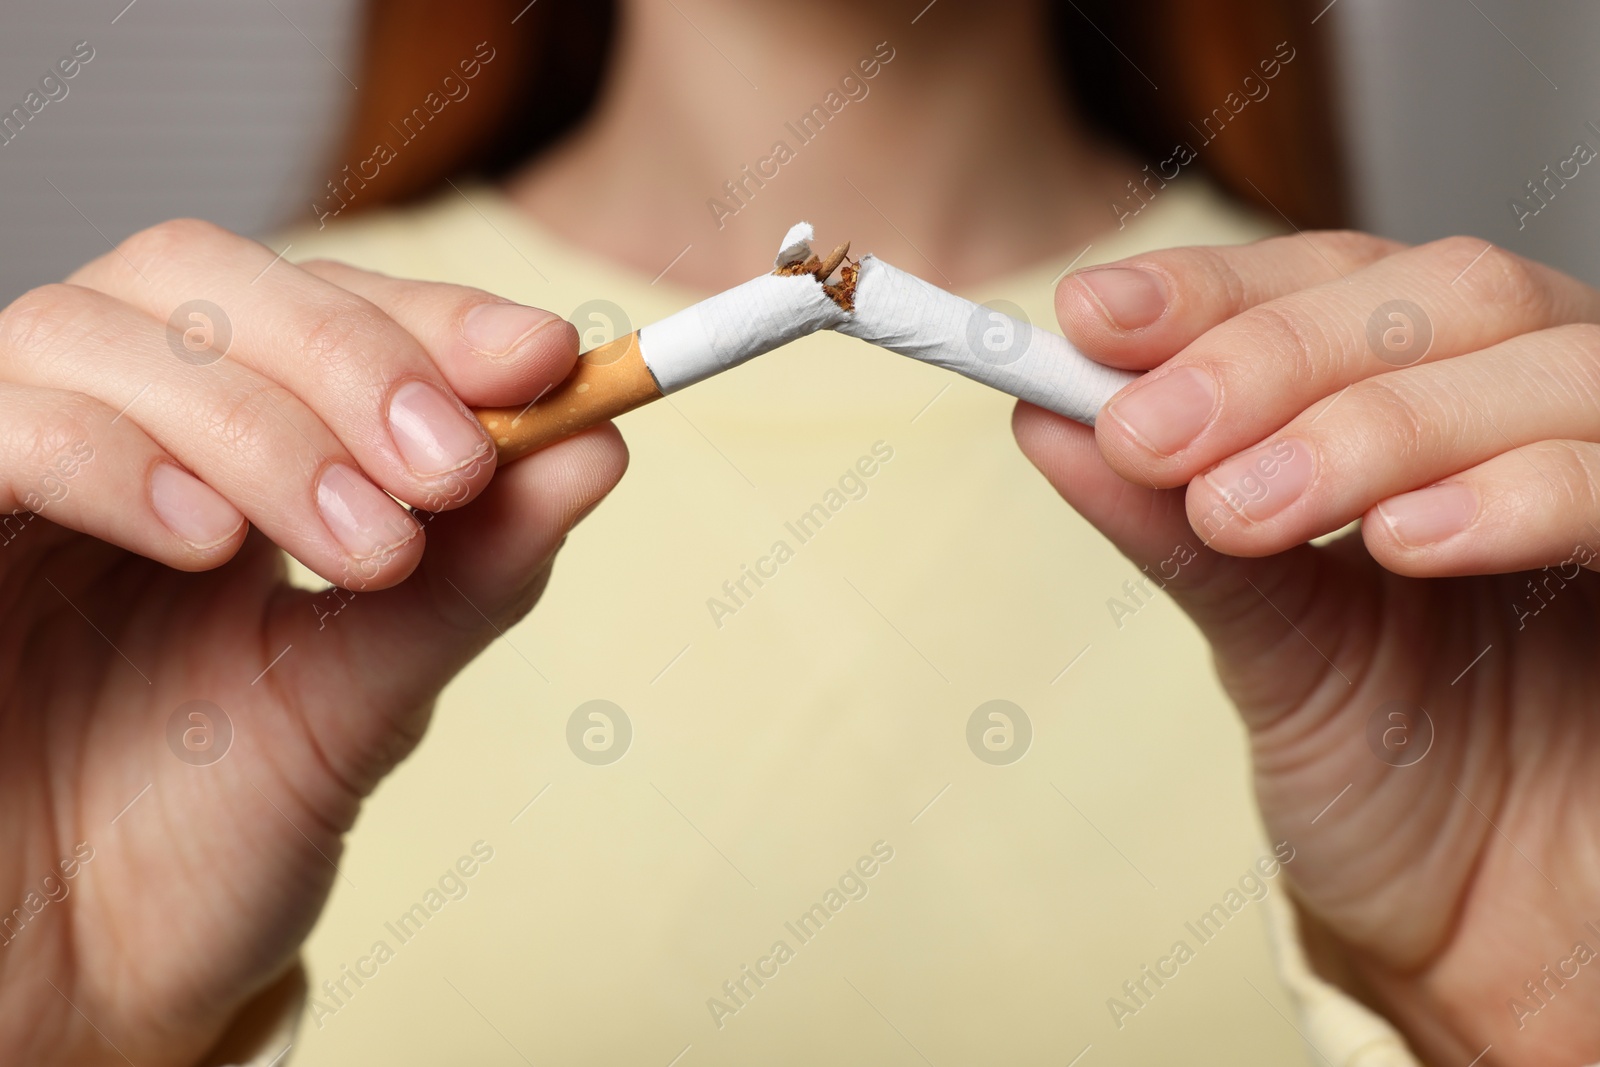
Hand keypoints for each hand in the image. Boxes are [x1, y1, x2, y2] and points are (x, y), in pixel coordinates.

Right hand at [0, 219, 625, 1065]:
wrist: (75, 978)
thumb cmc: (210, 833)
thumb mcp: (366, 691)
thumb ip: (472, 569)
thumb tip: (601, 444)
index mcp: (215, 446)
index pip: (317, 307)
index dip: (430, 316)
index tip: (551, 355)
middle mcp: (102, 427)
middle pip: (200, 279)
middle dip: (351, 358)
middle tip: (453, 468)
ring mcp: (0, 467)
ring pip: (92, 332)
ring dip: (255, 420)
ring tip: (367, 542)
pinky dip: (108, 458)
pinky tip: (210, 543)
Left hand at [1015, 233, 1599, 1065]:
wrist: (1503, 932)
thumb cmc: (1396, 778)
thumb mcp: (1266, 643)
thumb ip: (1174, 525)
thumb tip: (1046, 414)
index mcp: (1437, 408)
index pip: (1338, 284)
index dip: (1219, 290)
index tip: (1094, 318)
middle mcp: (1543, 417)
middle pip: (1444, 297)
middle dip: (1277, 355)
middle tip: (1151, 432)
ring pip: (1548, 367)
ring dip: (1377, 424)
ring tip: (1243, 508)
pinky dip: (1525, 494)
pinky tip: (1408, 541)